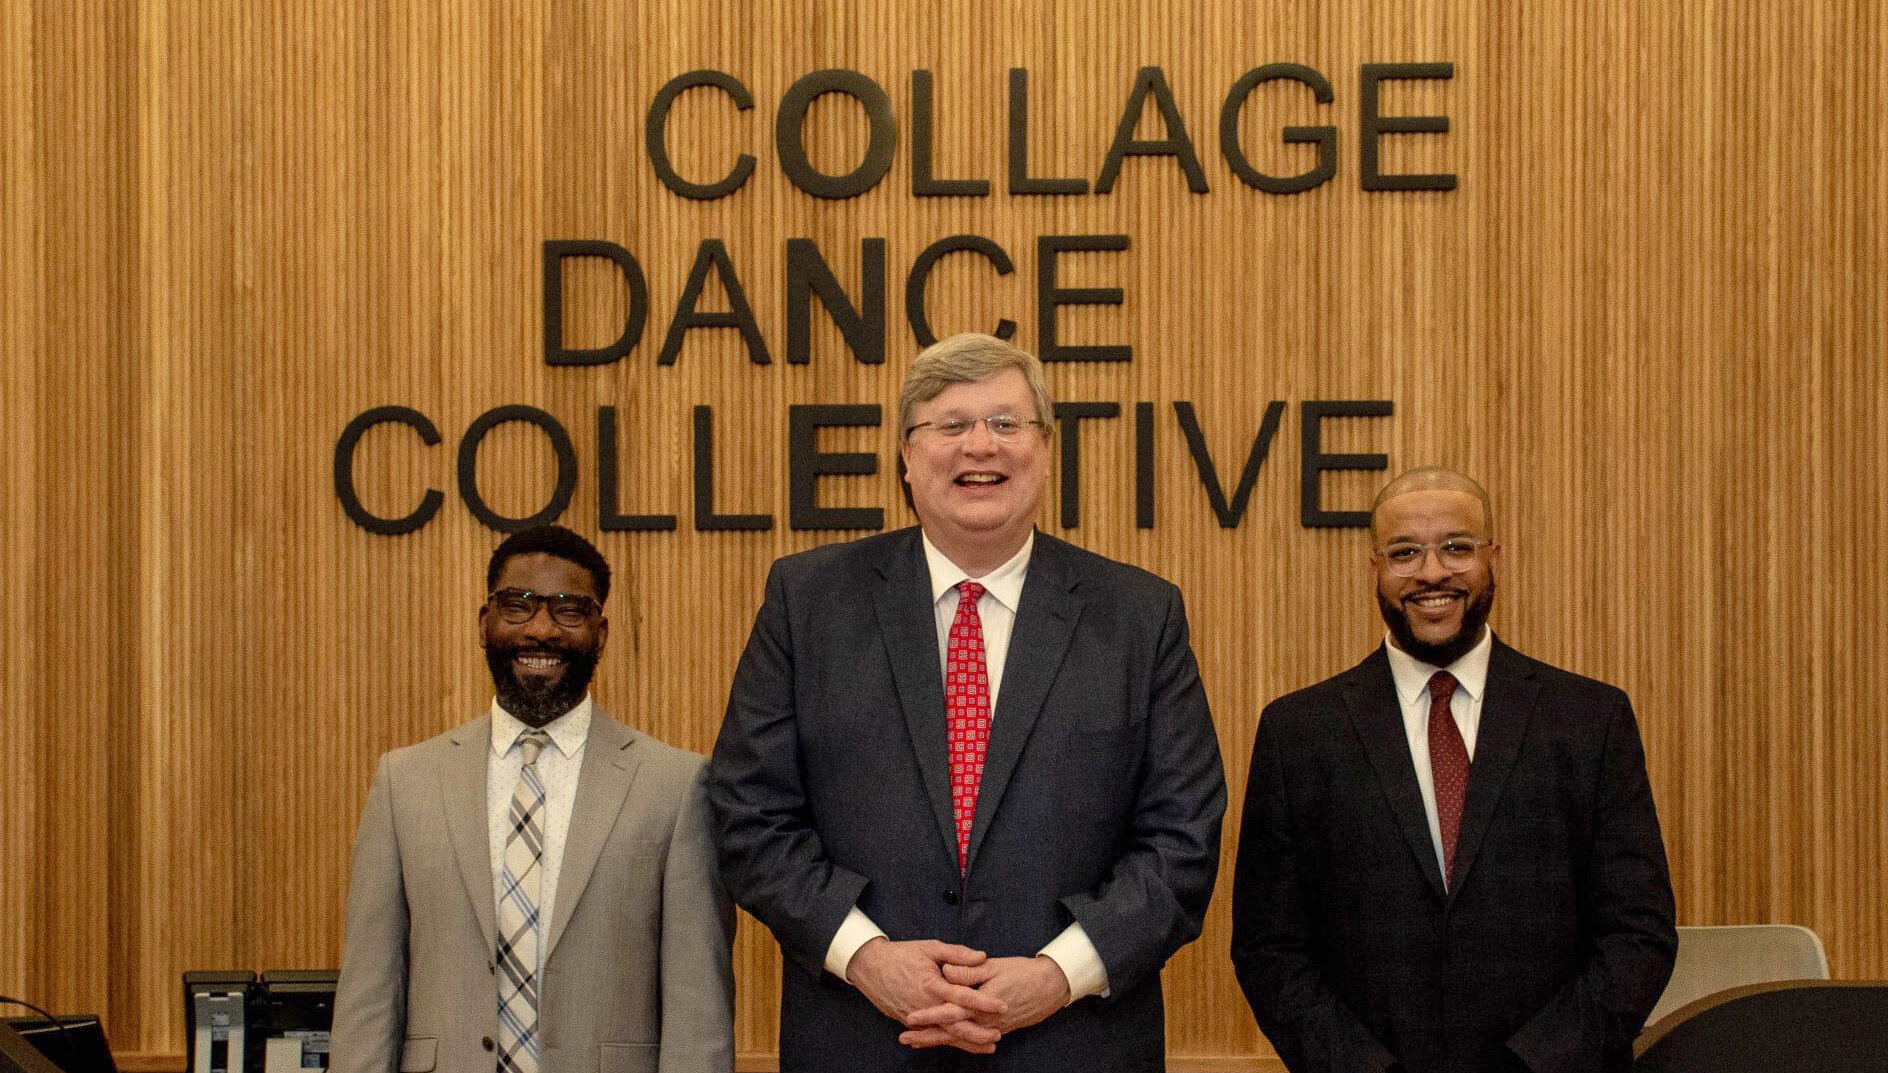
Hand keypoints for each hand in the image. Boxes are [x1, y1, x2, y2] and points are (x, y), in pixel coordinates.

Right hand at [847, 938, 1007, 1052]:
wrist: (870, 967)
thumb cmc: (901, 955)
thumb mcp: (930, 948)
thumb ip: (957, 954)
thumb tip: (982, 957)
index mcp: (932, 985)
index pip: (963, 997)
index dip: (984, 1002)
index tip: (1002, 1005)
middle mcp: (925, 1005)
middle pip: (956, 1025)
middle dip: (978, 1033)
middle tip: (998, 1035)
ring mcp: (916, 1017)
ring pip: (945, 1035)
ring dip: (967, 1042)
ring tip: (988, 1046)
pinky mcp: (909, 1022)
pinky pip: (933, 1034)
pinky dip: (949, 1041)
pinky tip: (963, 1044)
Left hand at [900, 955, 1070, 1047]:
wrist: (1050, 988)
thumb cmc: (1023, 973)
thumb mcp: (995, 966)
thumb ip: (969, 970)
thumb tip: (946, 972)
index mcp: (982, 1004)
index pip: (950, 1012)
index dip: (929, 1015)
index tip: (910, 1017)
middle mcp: (985, 1021)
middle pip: (951, 1032)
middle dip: (927, 1036)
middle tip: (904, 1038)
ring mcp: (991, 1029)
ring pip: (960, 1038)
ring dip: (938, 1040)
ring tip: (916, 1042)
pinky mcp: (996, 1030)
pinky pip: (971, 1039)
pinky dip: (955, 1041)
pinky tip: (944, 1040)